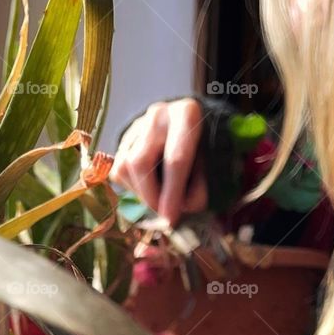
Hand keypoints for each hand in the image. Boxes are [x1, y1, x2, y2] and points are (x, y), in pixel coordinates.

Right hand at [111, 99, 207, 224]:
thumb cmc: (208, 150)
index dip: (172, 193)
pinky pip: (118, 171)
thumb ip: (201, 188)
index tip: (171, 219)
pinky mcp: (124, 140)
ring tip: (159, 200)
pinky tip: (150, 188)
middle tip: (162, 215)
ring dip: (140, 193)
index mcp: (186, 115)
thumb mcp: (215, 166)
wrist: (195, 131)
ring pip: (124, 168)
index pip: (175, 159)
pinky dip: (133, 188)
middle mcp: (157, 116)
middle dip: (150, 196)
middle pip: (140, 162)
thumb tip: (181, 208)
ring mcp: (136, 126)